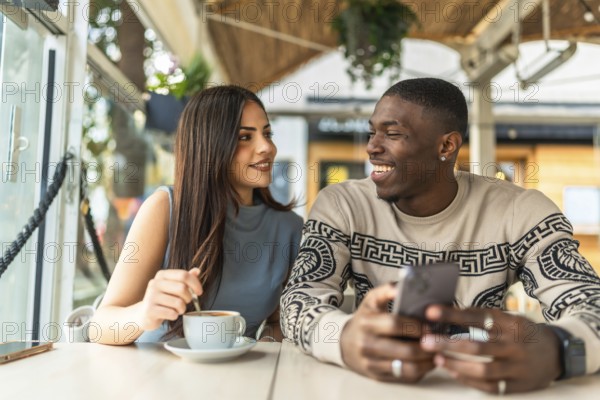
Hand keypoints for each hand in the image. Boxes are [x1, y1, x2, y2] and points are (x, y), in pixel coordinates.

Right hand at [138, 268, 202, 330]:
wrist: (144, 314)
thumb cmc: (163, 299)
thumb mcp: (173, 287)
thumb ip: (184, 279)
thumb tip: (197, 270)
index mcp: (162, 275)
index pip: (183, 275)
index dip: (195, 284)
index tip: (199, 292)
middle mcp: (155, 283)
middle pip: (182, 288)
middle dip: (189, 298)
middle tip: (186, 302)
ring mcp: (151, 297)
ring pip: (178, 303)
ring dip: (182, 309)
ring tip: (177, 310)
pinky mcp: (150, 310)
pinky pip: (172, 313)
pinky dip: (175, 316)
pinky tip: (170, 315)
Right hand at [340, 283, 435, 381]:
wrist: (344, 343)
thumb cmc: (364, 318)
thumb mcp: (371, 300)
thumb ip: (388, 290)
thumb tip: (405, 285)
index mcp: (366, 323)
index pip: (396, 325)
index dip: (416, 326)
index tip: (430, 326)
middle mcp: (367, 345)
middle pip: (404, 350)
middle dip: (427, 346)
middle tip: (439, 341)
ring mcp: (371, 363)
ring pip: (407, 368)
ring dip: (427, 362)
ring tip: (437, 353)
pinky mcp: (377, 376)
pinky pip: (404, 377)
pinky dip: (421, 370)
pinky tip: (427, 362)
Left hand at [421, 306, 561, 393]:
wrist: (559, 353)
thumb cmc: (524, 332)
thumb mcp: (509, 318)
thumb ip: (482, 318)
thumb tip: (447, 313)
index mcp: (512, 324)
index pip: (478, 317)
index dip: (453, 315)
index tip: (430, 312)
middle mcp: (515, 346)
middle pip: (477, 346)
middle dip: (448, 344)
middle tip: (425, 341)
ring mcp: (518, 368)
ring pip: (483, 370)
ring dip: (457, 365)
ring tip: (437, 359)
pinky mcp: (519, 386)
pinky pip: (491, 387)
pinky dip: (470, 380)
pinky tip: (453, 372)